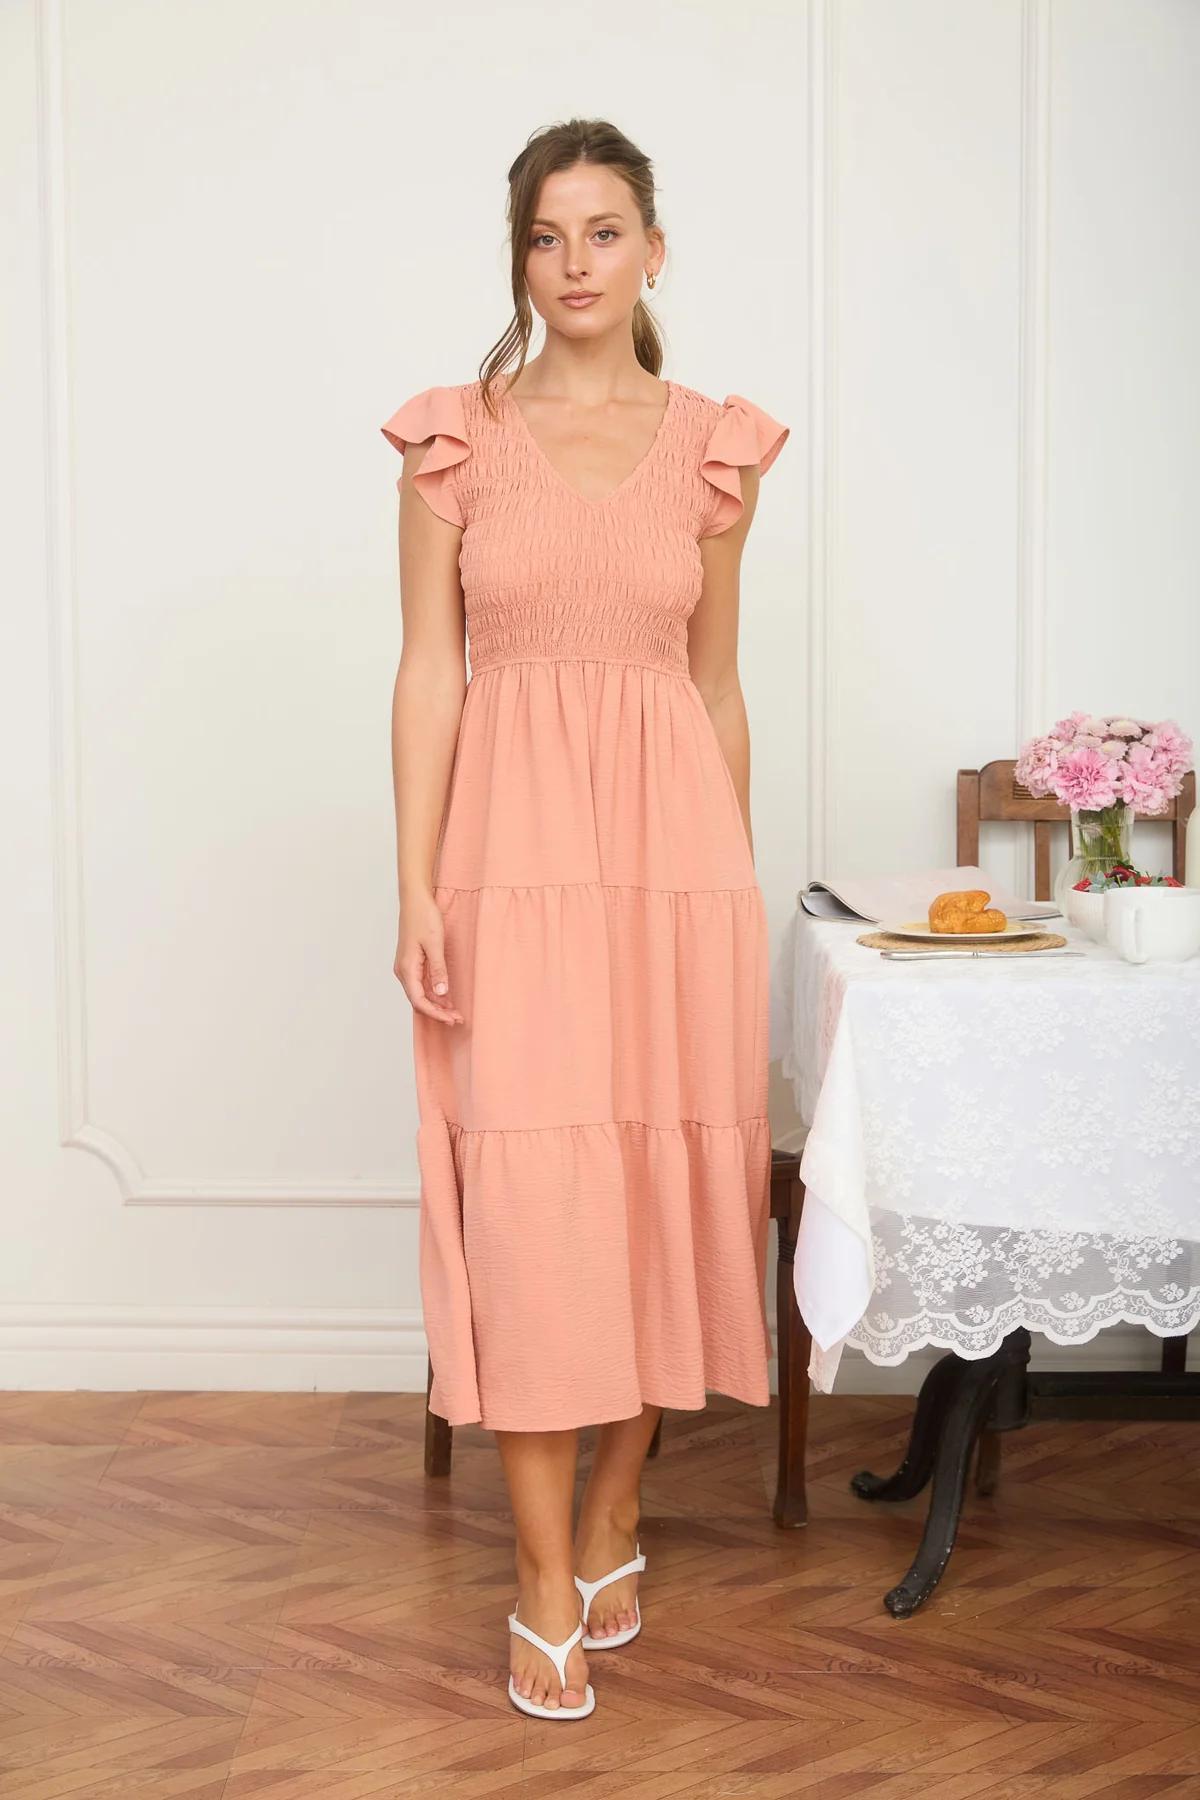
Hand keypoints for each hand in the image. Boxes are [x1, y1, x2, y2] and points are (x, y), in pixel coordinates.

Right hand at [394, 891, 463, 1024]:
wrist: (415, 899)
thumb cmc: (423, 917)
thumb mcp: (435, 944)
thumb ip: (438, 970)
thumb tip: (440, 993)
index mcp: (406, 968)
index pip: (419, 1000)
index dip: (435, 1013)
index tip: (451, 1019)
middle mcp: (403, 971)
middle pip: (419, 1000)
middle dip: (437, 1012)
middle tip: (457, 1019)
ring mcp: (407, 967)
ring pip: (420, 993)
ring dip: (437, 1004)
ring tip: (455, 1012)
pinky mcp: (412, 962)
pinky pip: (422, 984)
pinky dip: (434, 993)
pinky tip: (447, 997)